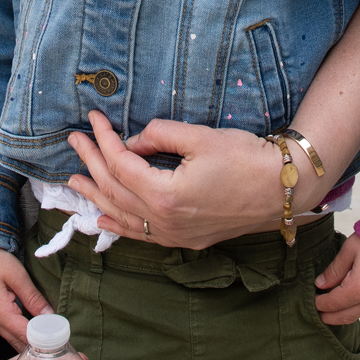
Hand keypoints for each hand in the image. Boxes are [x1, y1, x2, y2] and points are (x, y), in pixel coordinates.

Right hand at [0, 242, 51, 351]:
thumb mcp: (17, 275)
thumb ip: (33, 298)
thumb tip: (49, 317)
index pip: (25, 335)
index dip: (42, 340)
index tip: (59, 340)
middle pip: (16, 340)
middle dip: (35, 344)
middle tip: (55, 343)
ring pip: (9, 336)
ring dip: (26, 339)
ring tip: (46, 338)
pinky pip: (4, 328)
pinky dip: (17, 331)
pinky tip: (29, 328)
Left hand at [67, 111, 282, 251]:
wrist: (285, 190)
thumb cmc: (247, 160)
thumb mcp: (200, 137)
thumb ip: (159, 135)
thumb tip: (133, 142)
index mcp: (166, 195)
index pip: (120, 164)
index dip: (103, 139)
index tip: (94, 119)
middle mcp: (165, 222)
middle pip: (115, 190)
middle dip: (91, 162)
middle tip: (75, 141)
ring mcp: (175, 235)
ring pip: (123, 216)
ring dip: (96, 196)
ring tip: (74, 182)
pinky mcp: (186, 239)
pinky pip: (142, 235)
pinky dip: (118, 226)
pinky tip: (102, 220)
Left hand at [314, 234, 359, 325]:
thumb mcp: (350, 249)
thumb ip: (334, 269)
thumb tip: (320, 284)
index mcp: (358, 289)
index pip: (333, 303)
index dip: (319, 303)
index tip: (312, 300)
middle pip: (346, 316)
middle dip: (330, 317)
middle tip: (318, 314)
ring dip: (345, 313)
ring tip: (334, 309)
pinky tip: (354, 300)